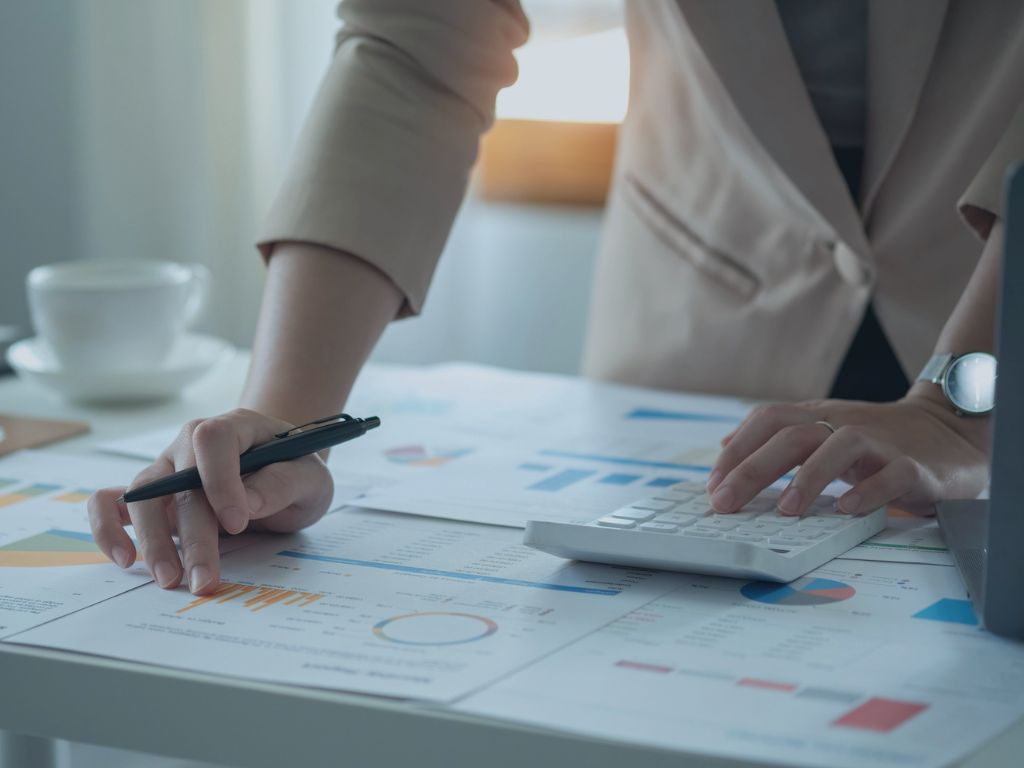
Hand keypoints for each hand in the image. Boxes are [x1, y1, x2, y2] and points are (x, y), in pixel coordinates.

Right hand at [88, 409, 334, 594]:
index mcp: (235, 428)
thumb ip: (283, 483)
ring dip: (153, 541)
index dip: (220, 479)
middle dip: (192, 535)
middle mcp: (191, 444)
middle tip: (204, 579)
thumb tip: (245, 503)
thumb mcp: (311, 477)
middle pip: (178, 481)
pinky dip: (107, 527)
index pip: (213, 440)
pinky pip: (110, 502)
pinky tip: (123, 558)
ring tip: (170, 580)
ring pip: (143, 496)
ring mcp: (166, 468)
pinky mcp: (150, 496)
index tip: (238, 522)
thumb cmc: (294, 471)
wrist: (280, 473)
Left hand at [706, 392, 989, 516]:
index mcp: (817, 416)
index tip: (713, 485)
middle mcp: (842, 424)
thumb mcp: (822, 432)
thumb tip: (724, 447)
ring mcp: (879, 443)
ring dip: (807, 478)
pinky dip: (867, 491)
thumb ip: (777, 439)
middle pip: (790, 434)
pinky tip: (845, 510)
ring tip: (785, 510)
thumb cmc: (876, 440)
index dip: (736, 450)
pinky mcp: (913, 466)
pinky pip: (890, 474)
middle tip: (725, 502)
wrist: (950, 432)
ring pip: (838, 446)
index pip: (767, 420)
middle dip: (752, 468)